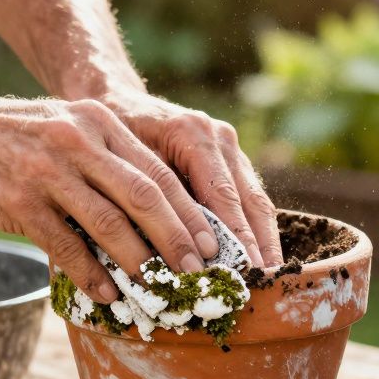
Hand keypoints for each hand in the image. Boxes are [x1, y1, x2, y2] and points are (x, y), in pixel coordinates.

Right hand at [0, 96, 223, 302]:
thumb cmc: (6, 136)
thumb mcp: (63, 128)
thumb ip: (104, 159)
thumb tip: (149, 217)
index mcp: (99, 122)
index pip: (160, 173)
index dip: (190, 215)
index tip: (211, 247)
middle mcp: (80, 142)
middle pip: (147, 198)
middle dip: (178, 242)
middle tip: (197, 276)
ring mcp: (49, 172)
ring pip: (111, 224)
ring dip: (141, 264)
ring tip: (159, 291)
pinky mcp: (19, 201)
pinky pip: (66, 246)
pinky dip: (91, 274)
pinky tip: (106, 295)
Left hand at [100, 89, 283, 267]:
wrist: (117, 98)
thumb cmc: (111, 134)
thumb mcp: (120, 161)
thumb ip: (146, 197)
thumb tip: (160, 250)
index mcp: (191, 133)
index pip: (220, 193)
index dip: (234, 234)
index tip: (242, 267)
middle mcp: (217, 137)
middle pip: (248, 198)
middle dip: (257, 243)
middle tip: (263, 279)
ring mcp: (228, 145)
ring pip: (255, 198)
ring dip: (263, 239)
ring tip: (267, 274)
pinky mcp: (230, 157)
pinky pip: (248, 196)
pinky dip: (254, 227)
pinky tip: (258, 255)